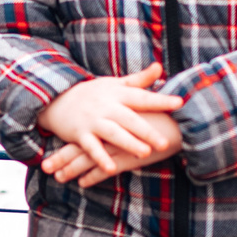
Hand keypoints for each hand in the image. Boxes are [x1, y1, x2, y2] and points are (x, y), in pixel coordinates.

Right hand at [35, 63, 183, 185]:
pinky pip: (92, 148)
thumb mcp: (115, 83)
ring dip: (129, 143)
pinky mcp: (80, 134)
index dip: (161, 100)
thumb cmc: (93, 93)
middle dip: (148, 131)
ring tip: (145, 154)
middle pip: (131, 119)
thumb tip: (160, 67)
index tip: (180, 102)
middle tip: (165, 143)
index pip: (143, 96)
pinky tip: (111, 169)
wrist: (56, 99)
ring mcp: (93, 121)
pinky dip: (100, 158)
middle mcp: (107, 106)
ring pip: (114, 133)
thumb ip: (139, 79)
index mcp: (118, 93)